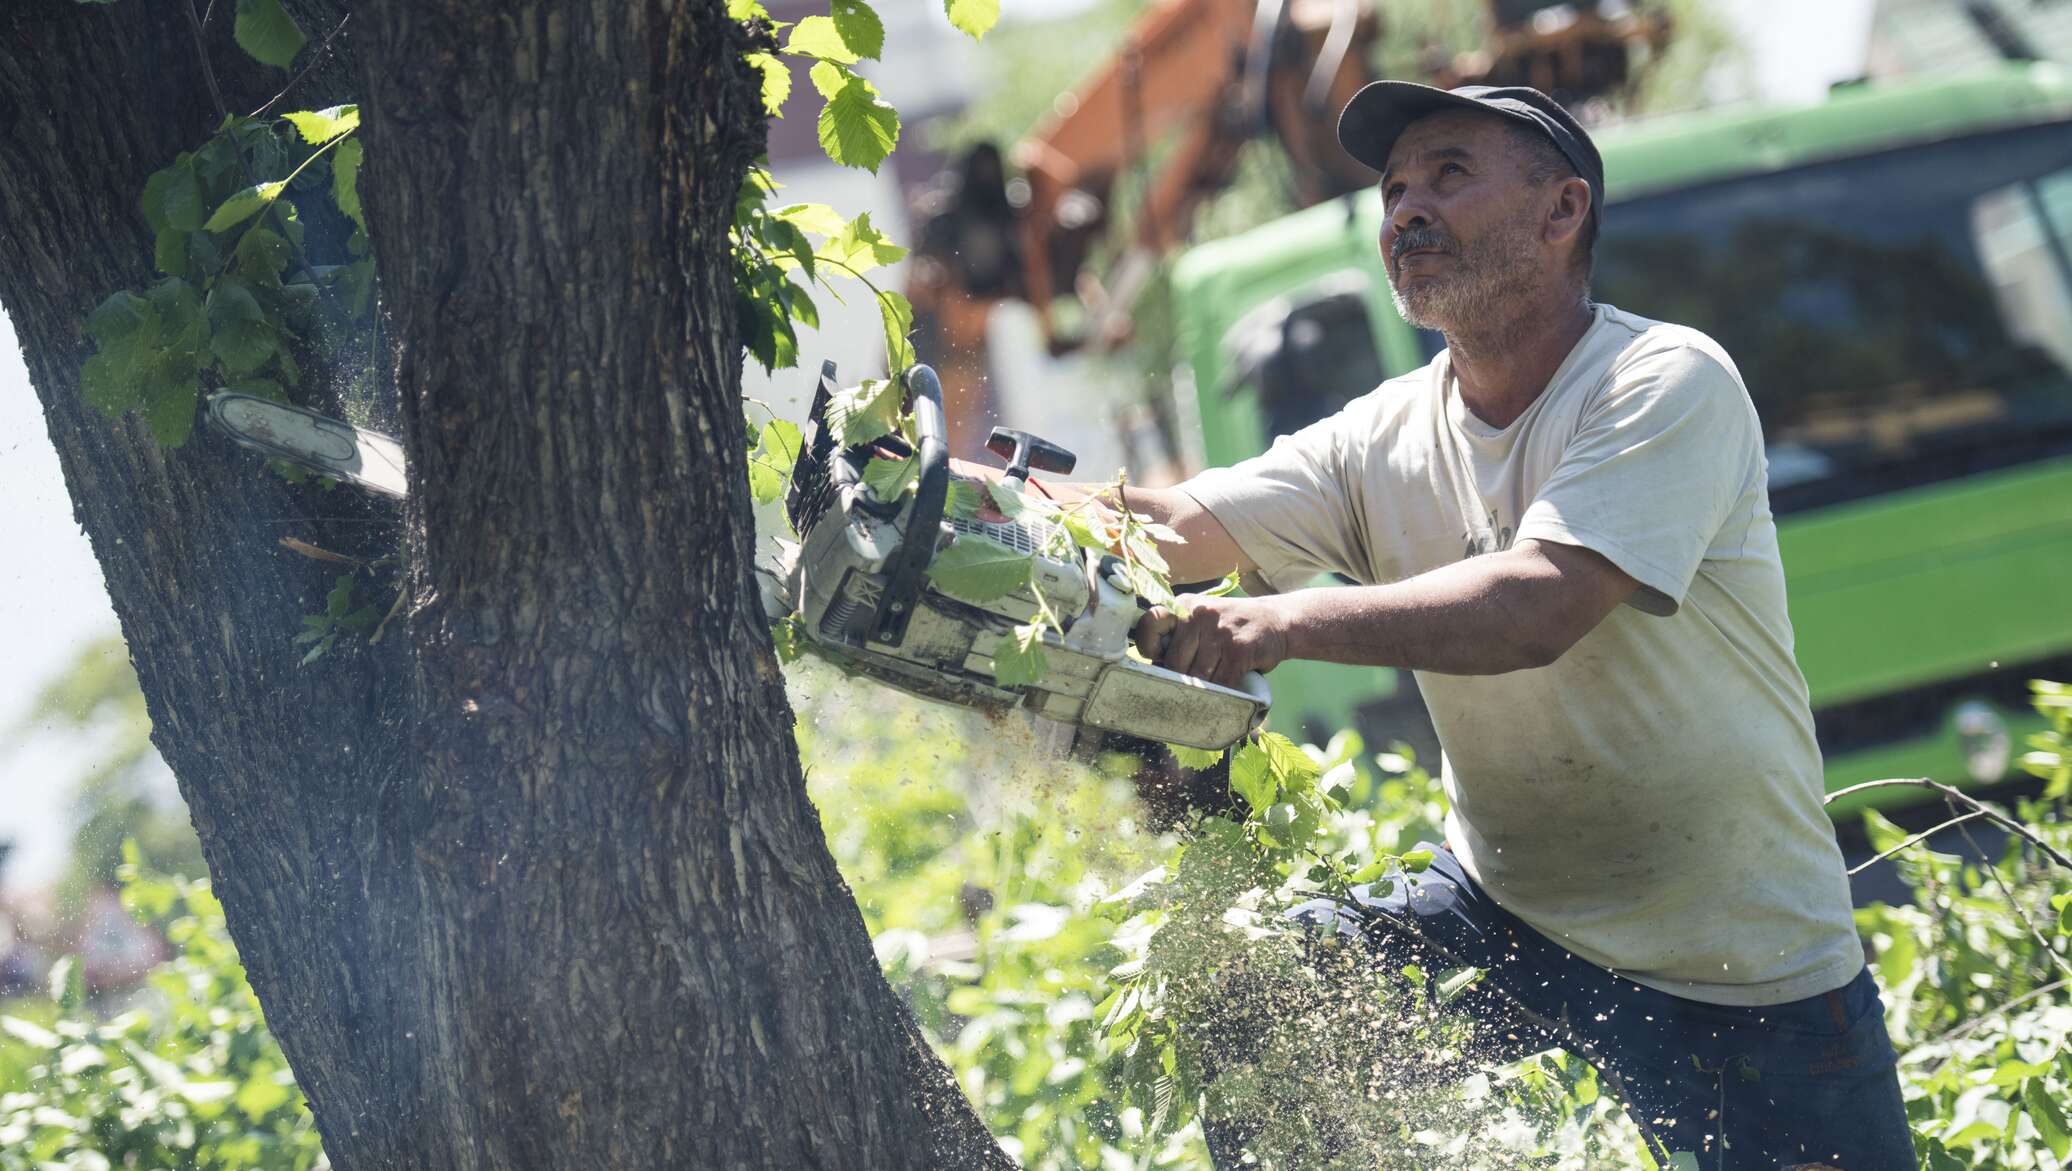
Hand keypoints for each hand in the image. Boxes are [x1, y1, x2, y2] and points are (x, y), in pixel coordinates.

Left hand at [1132, 594, 1289, 688]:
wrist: (1277, 620)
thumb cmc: (1231, 626)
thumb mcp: (1202, 618)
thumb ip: (1179, 635)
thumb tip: (1153, 667)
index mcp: (1185, 606)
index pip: (1151, 623)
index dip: (1148, 647)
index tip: (1156, 659)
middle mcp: (1200, 616)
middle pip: (1174, 662)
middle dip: (1180, 680)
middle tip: (1189, 685)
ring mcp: (1220, 634)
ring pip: (1197, 678)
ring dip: (1203, 689)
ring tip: (1210, 687)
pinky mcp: (1239, 651)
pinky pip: (1220, 684)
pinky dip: (1222, 694)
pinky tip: (1225, 691)